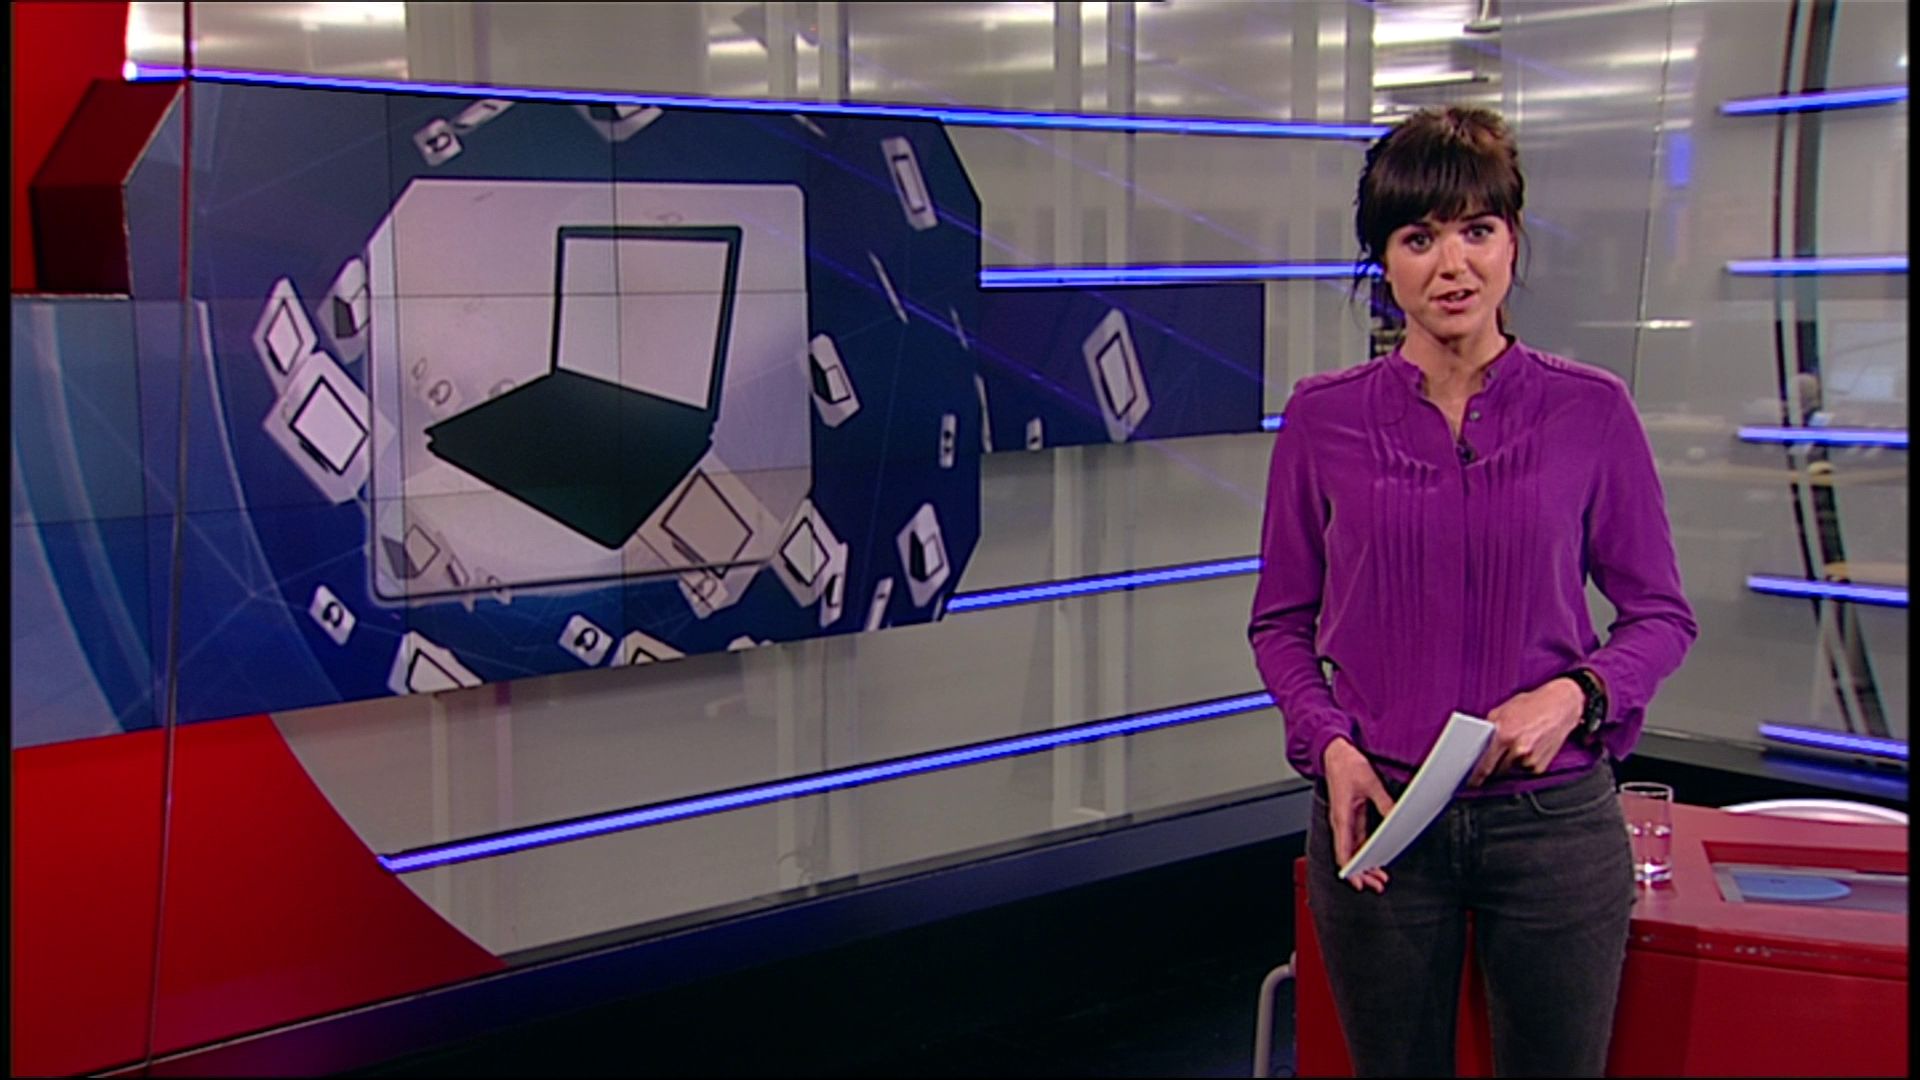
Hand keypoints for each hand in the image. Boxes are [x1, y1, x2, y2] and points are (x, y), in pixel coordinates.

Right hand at [1322, 738, 1395, 892]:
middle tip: (1376, 885)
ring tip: (1378, 876)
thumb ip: (1384, 802)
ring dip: (1364, 864)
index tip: (1359, 882)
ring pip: (1352, 849)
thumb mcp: (1370, 782)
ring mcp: (1344, 820)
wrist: (1334, 752)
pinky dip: (1364, 851)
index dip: (1351, 870)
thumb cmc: (1346, 765)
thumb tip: (1397, 818)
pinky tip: (1374, 857)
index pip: (1344, 851)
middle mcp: (1341, 822)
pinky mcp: (1349, 816)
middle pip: (1348, 856)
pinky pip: (1355, 840)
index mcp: (1342, 816)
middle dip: (1361, 873)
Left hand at [1467, 678, 1583, 786]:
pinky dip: (1521, 764)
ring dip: (1507, 764)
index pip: (1485, 765)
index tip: (1470, 783)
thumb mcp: (1502, 711)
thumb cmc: (1532, 705)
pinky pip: (1523, 771)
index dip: (1475, 777)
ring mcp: (1530, 760)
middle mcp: (1518, 749)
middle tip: (1494, 757)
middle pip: (1496, 771)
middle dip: (1491, 768)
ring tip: (1515, 746)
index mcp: (1504, 735)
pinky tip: (1526, 749)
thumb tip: (1475, 747)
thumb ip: (1487, 730)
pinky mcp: (1540, 766)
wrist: (1561, 705)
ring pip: (1509, 771)